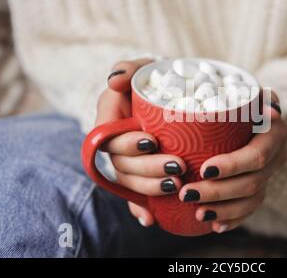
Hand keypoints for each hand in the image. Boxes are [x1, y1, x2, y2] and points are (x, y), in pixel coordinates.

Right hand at [96, 59, 185, 226]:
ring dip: (149, 188)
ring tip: (176, 186)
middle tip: (177, 167)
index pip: (110, 136)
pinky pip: (134, 195)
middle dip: (147, 168)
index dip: (128, 143)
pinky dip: (140, 208)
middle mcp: (116, 143)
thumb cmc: (157, 81)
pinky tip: (151, 218)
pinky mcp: (142, 173)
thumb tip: (114, 80)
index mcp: (111, 119)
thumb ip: (130, 67)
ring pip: (130, 181)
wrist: (175, 97)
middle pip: (123, 164)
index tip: (152, 141)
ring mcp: (129, 161)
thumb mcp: (145, 68)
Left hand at [178, 90, 286, 232]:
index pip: (258, 155)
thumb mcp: (245, 89)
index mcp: (275, 132)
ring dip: (224, 210)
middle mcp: (276, 156)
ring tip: (197, 212)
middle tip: (187, 194)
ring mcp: (269, 175)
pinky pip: (251, 209)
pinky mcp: (260, 187)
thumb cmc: (239, 97)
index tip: (205, 170)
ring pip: (252, 200)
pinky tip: (214, 225)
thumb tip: (269, 107)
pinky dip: (233, 219)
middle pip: (252, 183)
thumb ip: (250, 92)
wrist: (250, 112)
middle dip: (219, 192)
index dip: (233, 166)